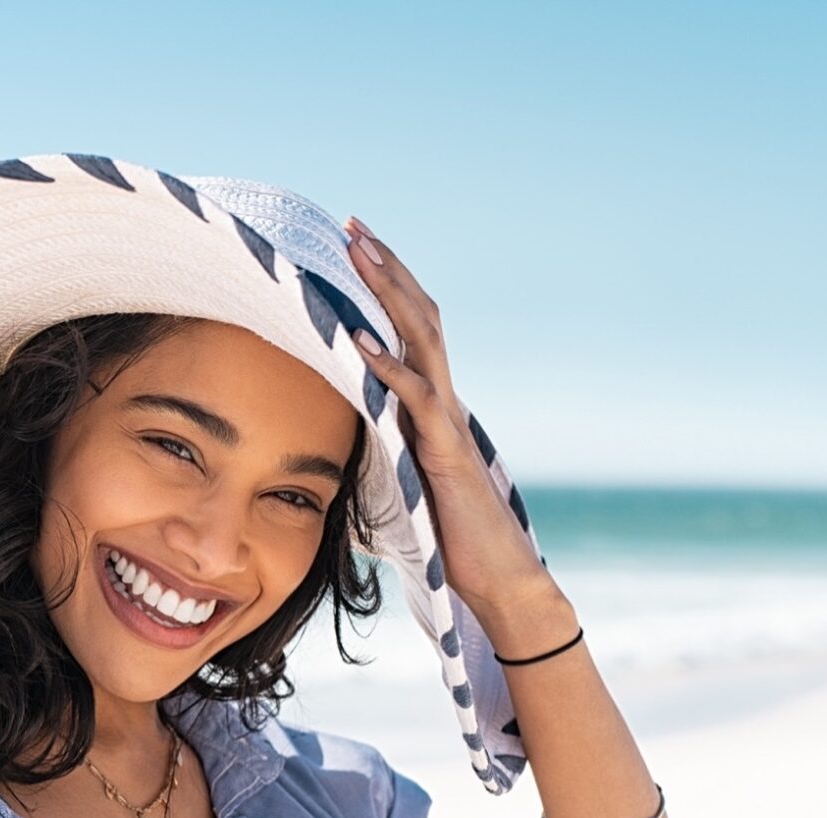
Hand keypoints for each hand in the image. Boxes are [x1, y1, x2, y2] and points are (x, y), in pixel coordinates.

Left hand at [342, 218, 555, 613]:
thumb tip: (330, 458)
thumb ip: (371, 460)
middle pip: (418, 317)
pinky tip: (355, 342)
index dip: (383, 289)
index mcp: (429, 409)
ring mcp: (449, 424)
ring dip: (388, 294)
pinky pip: (417, 400)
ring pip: (423, 340)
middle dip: (384, 269)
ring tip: (356, 253)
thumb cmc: (446, 542)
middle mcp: (444, 404)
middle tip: (351, 225)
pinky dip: (387, 367)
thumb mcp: (394, 489)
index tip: (349, 250)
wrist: (496, 583)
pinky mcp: (446, 454)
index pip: (408, 332)